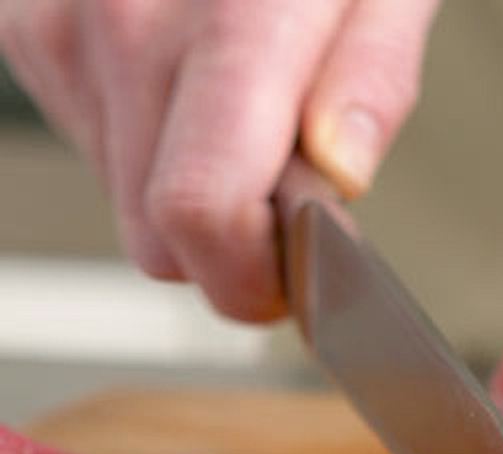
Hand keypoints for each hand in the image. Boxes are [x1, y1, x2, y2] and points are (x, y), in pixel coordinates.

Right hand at [0, 0, 438, 319]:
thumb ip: (370, 80)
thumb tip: (339, 179)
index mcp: (230, 23)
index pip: (199, 213)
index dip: (248, 277)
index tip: (294, 281)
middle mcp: (120, 28)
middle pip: (157, 237)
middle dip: (229, 243)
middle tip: (286, 189)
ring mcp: (57, 27)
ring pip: (123, 199)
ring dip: (189, 184)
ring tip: (241, 104)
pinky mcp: (26, 25)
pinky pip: (93, 142)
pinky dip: (148, 138)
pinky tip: (187, 77)